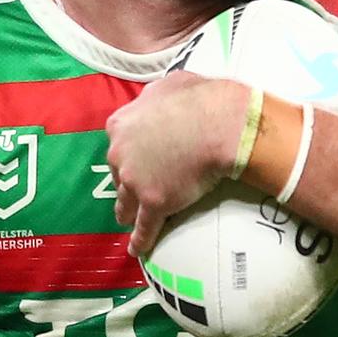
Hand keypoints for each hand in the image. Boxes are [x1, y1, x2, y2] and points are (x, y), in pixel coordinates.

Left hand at [106, 72, 247, 255]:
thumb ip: (156, 97)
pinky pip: (144, 227)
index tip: (137, 159)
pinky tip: (137, 250)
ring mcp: (135, 180)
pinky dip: (140, 240)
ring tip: (129, 220)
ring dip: (127, 210)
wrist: (218, 122)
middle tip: (139, 186)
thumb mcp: (169, 86)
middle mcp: (120, 153)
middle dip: (127, 180)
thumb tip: (160, 100)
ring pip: (125, 202)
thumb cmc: (198, 98)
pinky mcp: (153, 202)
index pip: (119, 144)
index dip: (129, 153)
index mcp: (120, 124)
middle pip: (119, 173)